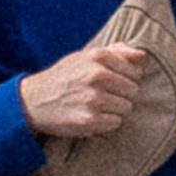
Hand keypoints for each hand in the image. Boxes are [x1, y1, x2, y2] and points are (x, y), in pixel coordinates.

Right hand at [20, 43, 149, 140]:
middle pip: (133, 91)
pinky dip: (107, 122)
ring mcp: (93, 99)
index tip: (113, 82)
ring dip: (114, 109)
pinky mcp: (89, 120)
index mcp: (98, 57)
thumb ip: (116, 52)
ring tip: (96, 105)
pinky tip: (92, 115)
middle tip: (103, 95)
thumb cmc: (64, 77)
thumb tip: (142, 55)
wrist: (34, 100)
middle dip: (121, 95)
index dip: (127, 79)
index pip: (135, 72)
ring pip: (126, 107)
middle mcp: (97, 76)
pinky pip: (115, 122)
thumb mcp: (85, 57)